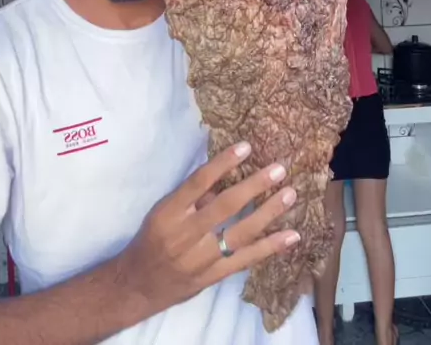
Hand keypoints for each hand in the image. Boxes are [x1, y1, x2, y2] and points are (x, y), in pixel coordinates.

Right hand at [120, 142, 298, 315]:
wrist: (139, 285)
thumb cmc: (153, 238)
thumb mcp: (163, 211)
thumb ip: (193, 195)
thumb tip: (226, 172)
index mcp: (169, 212)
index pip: (199, 182)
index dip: (223, 163)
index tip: (246, 147)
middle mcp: (185, 234)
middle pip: (225, 207)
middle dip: (254, 186)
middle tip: (279, 169)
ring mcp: (201, 258)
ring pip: (240, 233)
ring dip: (268, 213)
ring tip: (290, 195)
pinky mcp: (213, 277)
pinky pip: (246, 259)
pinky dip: (270, 247)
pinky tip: (291, 235)